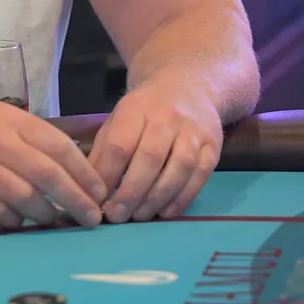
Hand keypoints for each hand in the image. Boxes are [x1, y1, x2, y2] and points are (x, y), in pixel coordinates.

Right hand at [0, 96, 108, 228]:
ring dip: (48, 215)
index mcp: (10, 120)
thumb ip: (26, 136)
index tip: (100, 192)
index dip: (85, 173)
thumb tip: (64, 164)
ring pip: (28, 199)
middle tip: (93, 218)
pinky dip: (16, 222)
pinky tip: (21, 223)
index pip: (60, 148)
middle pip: (50, 177)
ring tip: (57, 221)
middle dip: (78, 201)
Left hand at [88, 71, 223, 221]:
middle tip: (117, 216)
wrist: (189, 87)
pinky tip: (165, 212)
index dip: (107, 175)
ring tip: (139, 216)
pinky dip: (182, 198)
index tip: (97, 200)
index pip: (120, 143)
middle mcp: (168, 117)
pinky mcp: (213, 146)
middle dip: (131, 192)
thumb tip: (90, 188)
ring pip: (179, 168)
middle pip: (150, 157)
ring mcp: (194, 131)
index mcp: (137, 107)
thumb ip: (103, 151)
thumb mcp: (119, 119)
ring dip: (157, 198)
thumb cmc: (146, 110)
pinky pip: (199, 176)